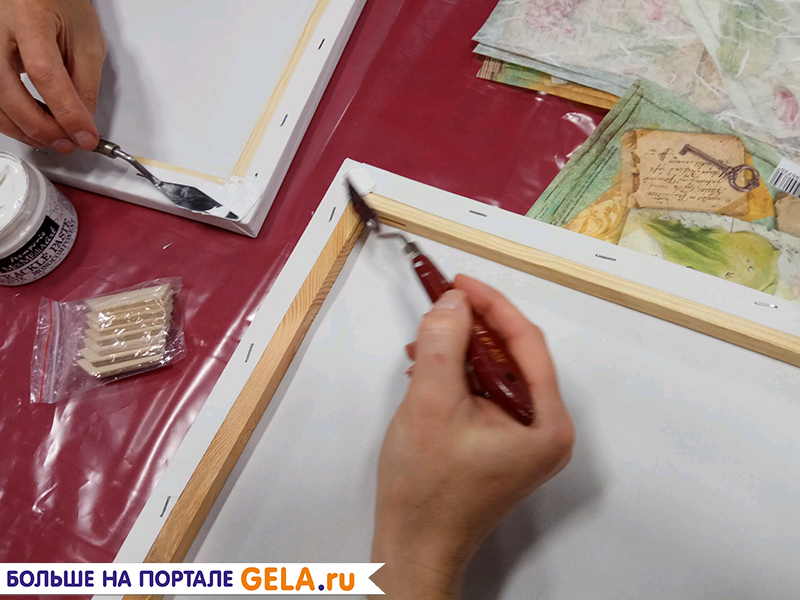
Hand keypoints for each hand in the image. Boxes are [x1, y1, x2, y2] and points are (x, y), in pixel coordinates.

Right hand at [0, 0, 105, 152]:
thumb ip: (85, 81)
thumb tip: (83, 121)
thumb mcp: (85, 39)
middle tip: (68, 142)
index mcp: (29, 17)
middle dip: (41, 126)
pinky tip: (32, 127)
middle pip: (8, 90)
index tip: (85, 134)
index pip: (44, 72)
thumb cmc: (59, 5)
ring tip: (54, 139)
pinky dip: (11, 120)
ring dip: (24, 128)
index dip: (66, 110)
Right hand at [371, 275, 573, 598]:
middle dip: (472, 328)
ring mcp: (525, 438)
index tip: (459, 282)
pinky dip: (458, 376)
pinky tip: (429, 369)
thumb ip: (444, 344)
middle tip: (440, 304)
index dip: (492, 305)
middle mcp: (545, 429)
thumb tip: (453, 303)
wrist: (415, 545)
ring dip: (461, 351)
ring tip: (424, 341)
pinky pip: (485, 393)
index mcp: (545, 421)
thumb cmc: (427, 489)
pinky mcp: (503, 444)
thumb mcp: (431, 404)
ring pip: (495, 373)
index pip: (526, 342)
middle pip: (513, 356)